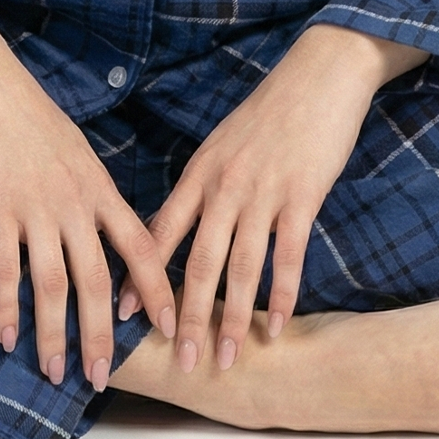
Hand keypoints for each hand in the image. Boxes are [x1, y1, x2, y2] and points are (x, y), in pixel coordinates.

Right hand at [0, 3, 175, 388]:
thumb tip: (102, 225)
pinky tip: (5, 337)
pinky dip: (6, 307)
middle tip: (101, 378)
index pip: (139, 245)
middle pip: (97, 280)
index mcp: (97, 186)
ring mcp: (35, 206)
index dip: (155, 290)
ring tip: (55, 373)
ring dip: (55, 335)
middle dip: (101, 336)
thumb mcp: (73, 148)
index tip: (171, 326)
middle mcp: (74, 202)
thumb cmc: (26, 112)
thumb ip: (88, 189)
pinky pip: (5, 268)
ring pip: (54, 284)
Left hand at [123, 23, 426, 371]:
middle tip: (180, 363)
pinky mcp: (301, 196)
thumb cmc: (270, 112)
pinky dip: (282, 295)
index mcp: (199, 173)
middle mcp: (224, 186)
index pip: (160, 232)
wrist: (318, 75)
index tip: (120, 317)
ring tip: (227, 358)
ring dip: (233, 318)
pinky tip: (276, 326)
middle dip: (187, 317)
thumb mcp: (224, 144)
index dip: (139, 278)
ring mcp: (262, 192)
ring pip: (240, 267)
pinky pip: (287, 255)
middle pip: (198, 262)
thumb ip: (205, 185)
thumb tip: (183, 225)